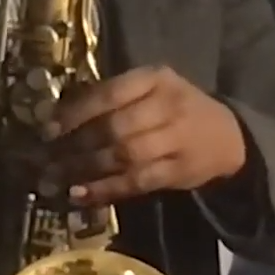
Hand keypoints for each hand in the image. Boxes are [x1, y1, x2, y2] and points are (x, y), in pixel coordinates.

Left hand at [48, 65, 247, 205]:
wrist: (229, 136)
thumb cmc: (177, 107)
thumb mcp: (151, 88)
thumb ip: (113, 96)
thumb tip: (56, 116)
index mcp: (156, 79)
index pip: (110, 93)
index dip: (76, 112)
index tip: (48, 128)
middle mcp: (167, 107)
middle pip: (115, 128)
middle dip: (76, 145)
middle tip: (46, 159)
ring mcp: (176, 141)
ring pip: (124, 157)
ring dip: (85, 170)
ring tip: (56, 179)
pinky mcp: (178, 172)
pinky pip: (137, 182)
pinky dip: (106, 190)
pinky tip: (81, 194)